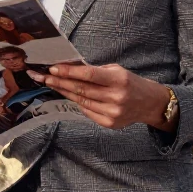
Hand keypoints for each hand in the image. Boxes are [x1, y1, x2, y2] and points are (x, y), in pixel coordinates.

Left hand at [34, 63, 172, 130]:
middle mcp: (116, 97)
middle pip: (81, 89)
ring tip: (51, 84)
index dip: (69, 72)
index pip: (89, 75)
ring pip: (81, 101)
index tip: (53, 69)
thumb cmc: (130, 83)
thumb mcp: (116, 71)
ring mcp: (112, 112)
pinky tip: (68, 95)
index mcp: (119, 79)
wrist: (149, 103)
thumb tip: (68, 68)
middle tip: (43, 77)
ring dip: (64, 92)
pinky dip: (77, 103)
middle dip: (60, 82)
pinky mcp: (109, 123)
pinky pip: (87, 111)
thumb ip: (95, 71)